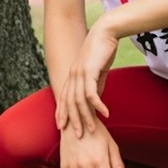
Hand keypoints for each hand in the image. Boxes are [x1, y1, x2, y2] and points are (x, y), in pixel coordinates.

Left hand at [56, 19, 118, 137]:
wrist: (105, 32)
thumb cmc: (102, 51)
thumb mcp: (97, 72)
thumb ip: (95, 86)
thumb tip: (95, 101)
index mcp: (73, 76)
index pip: (64, 98)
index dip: (62, 113)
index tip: (62, 127)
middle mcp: (73, 75)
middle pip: (69, 103)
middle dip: (72, 120)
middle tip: (76, 136)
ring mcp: (80, 73)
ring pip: (79, 101)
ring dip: (86, 116)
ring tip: (92, 130)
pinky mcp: (90, 71)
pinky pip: (92, 92)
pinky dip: (98, 105)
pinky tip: (105, 114)